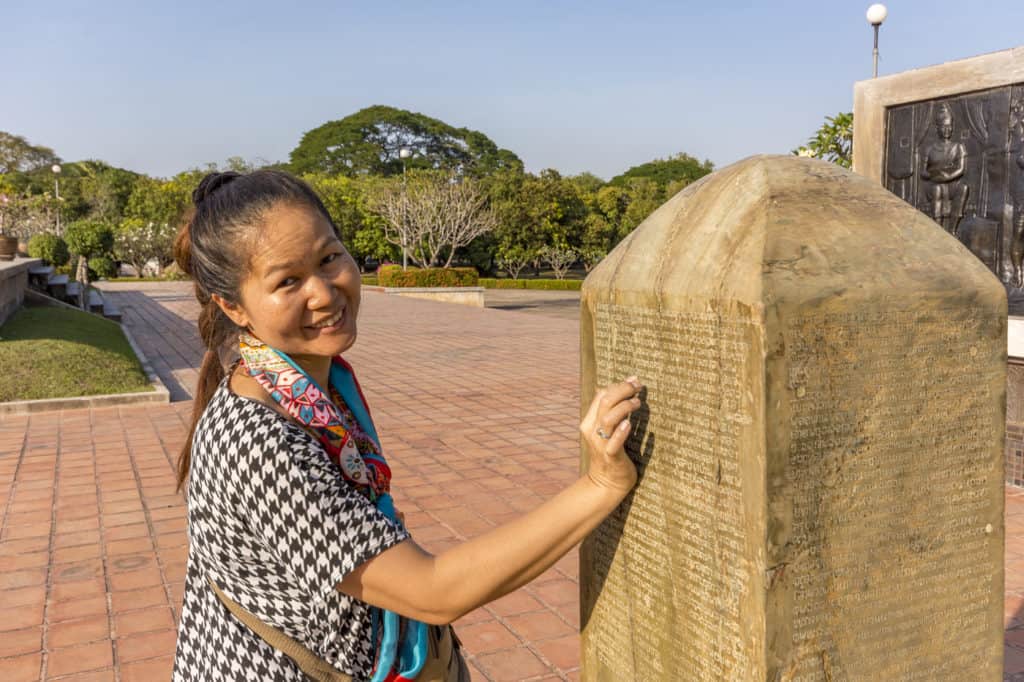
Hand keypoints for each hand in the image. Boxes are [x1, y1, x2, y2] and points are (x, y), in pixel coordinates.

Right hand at [579, 377, 643, 496]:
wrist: (607, 484)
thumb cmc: (612, 453)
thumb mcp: (608, 430)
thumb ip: (613, 411)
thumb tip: (626, 386)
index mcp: (590, 422)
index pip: (601, 395)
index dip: (618, 385)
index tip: (634, 380)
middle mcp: (592, 431)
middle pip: (605, 402)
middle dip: (623, 390)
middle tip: (638, 387)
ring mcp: (600, 444)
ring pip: (608, 418)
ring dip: (624, 407)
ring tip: (638, 403)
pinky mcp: (610, 457)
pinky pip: (613, 443)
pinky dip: (620, 432)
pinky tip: (629, 424)